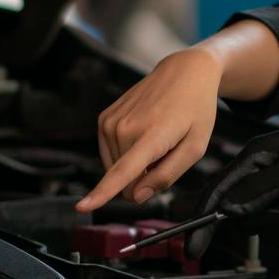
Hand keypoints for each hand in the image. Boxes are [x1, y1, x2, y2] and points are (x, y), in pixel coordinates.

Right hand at [77, 47, 223, 211]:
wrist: (184, 72)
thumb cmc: (195, 109)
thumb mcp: (195, 146)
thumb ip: (167, 175)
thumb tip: (137, 196)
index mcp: (152, 135)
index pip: (123, 171)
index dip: (102, 193)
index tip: (82, 207)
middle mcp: (125, 127)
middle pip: (126, 179)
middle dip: (145, 175)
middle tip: (167, 149)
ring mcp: (111, 121)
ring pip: (117, 168)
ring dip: (137, 163)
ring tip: (156, 138)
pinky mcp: (104, 118)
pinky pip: (111, 153)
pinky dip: (127, 152)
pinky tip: (143, 133)